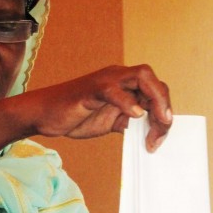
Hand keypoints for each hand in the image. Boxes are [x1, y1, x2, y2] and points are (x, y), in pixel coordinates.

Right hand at [19, 64, 171, 151]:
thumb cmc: (77, 117)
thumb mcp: (111, 122)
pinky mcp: (91, 89)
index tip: (162, 135)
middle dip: (164, 103)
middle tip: (165, 127)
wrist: (46, 116)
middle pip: (153, 80)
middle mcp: (118, 77)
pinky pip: (113, 89)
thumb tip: (151, 132)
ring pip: (140, 77)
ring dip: (155, 99)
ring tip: (158, 120)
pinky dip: (127, 102)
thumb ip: (130, 122)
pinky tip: (135, 115)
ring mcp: (105, 80)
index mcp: (125, 85)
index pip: (155, 90)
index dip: (164, 110)